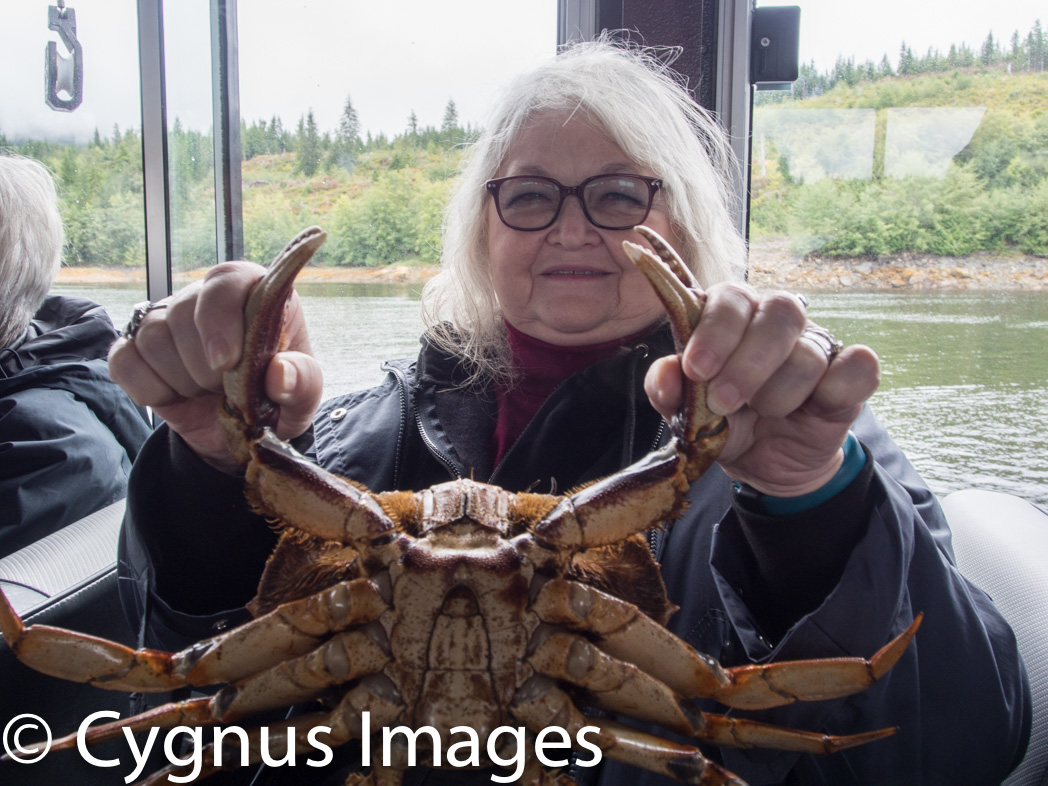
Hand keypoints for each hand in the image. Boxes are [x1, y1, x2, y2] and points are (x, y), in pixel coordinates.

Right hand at [108, 262, 322, 472]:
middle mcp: (207, 298)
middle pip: (183, 313)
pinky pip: (124, 360)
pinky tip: (175, 395)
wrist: (238, 432)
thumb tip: (280, 372)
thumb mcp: (302, 400)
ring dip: (181, 380)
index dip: (219, 319)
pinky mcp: (136, 345)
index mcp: (256, 295)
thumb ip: (303, 383)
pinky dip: (150, 388)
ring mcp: (167, 318)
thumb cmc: (274, 401)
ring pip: (153, 337)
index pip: (226, 281)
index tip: (226, 363)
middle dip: (204, 367)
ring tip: (205, 391)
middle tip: (226, 389)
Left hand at [645, 282, 879, 496]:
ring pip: (809, 351)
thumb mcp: (688, 414)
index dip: (715, 330)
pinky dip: (835, 389)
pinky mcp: (848, 373)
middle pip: (779, 311)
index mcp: (732, 316)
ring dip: (779, 394)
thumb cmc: (725, 423)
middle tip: (725, 403)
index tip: (697, 370)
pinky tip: (814, 407)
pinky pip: (858, 365)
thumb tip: (666, 373)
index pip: (730, 297)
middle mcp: (776, 322)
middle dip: (747, 363)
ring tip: (763, 414)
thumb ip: (668, 391)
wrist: (765, 463)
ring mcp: (816, 344)